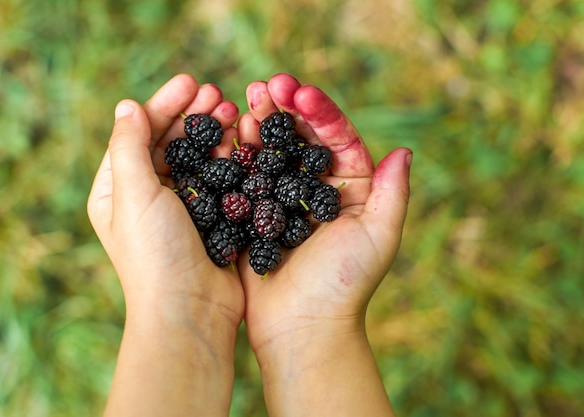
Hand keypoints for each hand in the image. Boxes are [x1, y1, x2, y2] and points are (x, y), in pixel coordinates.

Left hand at [87, 74, 243, 415]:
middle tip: (218, 92)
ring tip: (234, 110)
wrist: (190, 310)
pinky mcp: (211, 220)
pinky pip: (220, 178)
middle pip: (171, 142)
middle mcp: (147, 196)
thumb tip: (127, 105)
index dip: (164, 105)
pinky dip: (230, 158)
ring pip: (198, 158)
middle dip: (194, 115)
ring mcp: (181, 208)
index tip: (191, 82)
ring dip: (215, 133)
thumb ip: (130, 146)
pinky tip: (244, 141)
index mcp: (117, 190)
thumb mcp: (134, 194)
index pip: (139, 134)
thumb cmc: (154, 254)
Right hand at [236, 73, 410, 416]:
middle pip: (300, 138)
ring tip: (247, 99)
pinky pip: (245, 176)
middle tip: (267, 85)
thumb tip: (405, 151)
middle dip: (285, 108)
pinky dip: (237, 153)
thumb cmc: (343, 285)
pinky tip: (229, 132)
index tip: (300, 93)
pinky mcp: (252, 213)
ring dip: (260, 123)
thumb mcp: (377, 238)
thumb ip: (391, 194)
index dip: (320, 112)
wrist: (300, 327)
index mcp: (348, 189)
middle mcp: (314, 189)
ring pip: (271, 151)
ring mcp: (280, 199)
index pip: (336, 138)